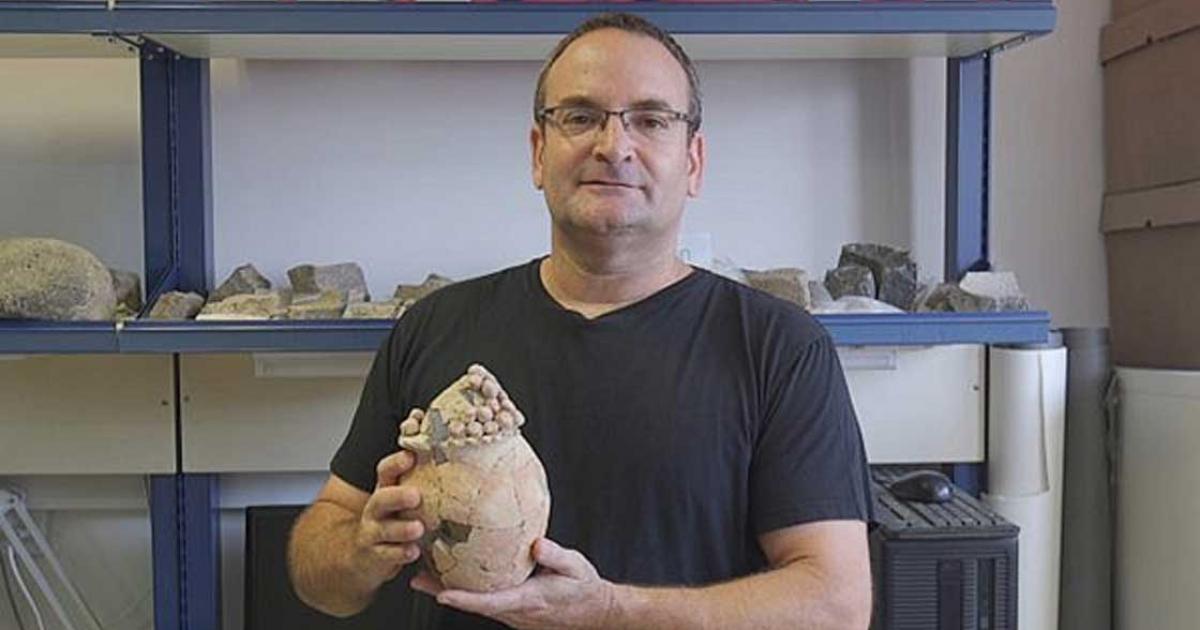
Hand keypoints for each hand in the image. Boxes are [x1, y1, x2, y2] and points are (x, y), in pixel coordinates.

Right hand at [352, 448, 424, 584]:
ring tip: (418, 528)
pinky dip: (400, 553)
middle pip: (382, 499)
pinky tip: (413, 551)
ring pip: (384, 529)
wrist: (365, 554)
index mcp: (386, 490)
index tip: (410, 457)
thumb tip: (460, 463)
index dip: (396, 464)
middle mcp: (377, 509)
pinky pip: (386, 555)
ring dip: (401, 529)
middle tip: (416, 496)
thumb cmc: (395, 520)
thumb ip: (424, 484)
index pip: (386, 471)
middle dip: (398, 496)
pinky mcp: (375, 555)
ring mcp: (373, 532)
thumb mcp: (403, 500)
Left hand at [411, 538, 618, 629]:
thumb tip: (536, 544)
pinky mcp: (513, 609)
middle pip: (473, 604)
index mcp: (528, 600)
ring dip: (450, 592)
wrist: (593, 611)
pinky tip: (454, 576)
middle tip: (417, 579)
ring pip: (476, 604)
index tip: (442, 594)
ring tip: (424, 575)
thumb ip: (556, 556)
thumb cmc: (583, 588)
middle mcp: (515, 611)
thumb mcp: (575, 567)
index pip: (490, 602)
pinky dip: (466, 591)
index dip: (464, 599)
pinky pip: (485, 601)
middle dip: (444, 593)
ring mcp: (512, 613)